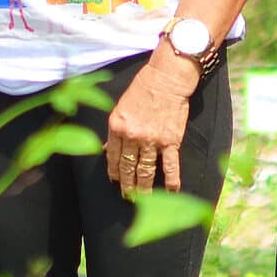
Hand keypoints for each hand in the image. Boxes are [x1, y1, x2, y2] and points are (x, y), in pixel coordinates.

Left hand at [105, 53, 196, 196]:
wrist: (167, 77)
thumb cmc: (143, 87)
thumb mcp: (120, 106)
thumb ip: (114, 130)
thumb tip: (105, 148)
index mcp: (117, 126)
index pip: (112, 156)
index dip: (113, 171)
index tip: (114, 181)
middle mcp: (132, 135)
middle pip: (127, 167)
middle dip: (126, 185)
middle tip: (127, 197)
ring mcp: (151, 140)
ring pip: (145, 170)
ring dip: (143, 188)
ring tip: (141, 199)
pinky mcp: (170, 141)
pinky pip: (170, 165)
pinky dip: (171, 181)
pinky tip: (172, 192)